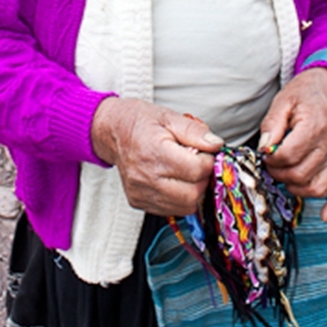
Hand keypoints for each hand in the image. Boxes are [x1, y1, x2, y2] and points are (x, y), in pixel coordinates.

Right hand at [90, 98, 222, 214]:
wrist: (111, 131)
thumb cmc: (139, 122)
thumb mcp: (169, 116)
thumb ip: (195, 131)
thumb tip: (216, 145)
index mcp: (155, 153)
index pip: (196, 170)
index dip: (208, 161)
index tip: (205, 152)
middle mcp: (146, 177)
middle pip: (192, 194)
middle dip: (202, 179)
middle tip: (198, 163)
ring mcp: (140, 192)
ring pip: (184, 206)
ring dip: (192, 191)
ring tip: (186, 172)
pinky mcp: (138, 201)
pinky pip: (170, 210)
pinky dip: (179, 198)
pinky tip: (174, 180)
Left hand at [259, 68, 326, 221]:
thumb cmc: (302, 95)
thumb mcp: (282, 101)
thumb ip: (272, 125)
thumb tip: (265, 148)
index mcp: (313, 128)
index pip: (289, 155)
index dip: (271, 158)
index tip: (265, 152)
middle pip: (300, 174)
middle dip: (279, 173)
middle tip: (270, 163)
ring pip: (316, 187)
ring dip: (296, 188)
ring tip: (284, 175)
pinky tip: (325, 215)